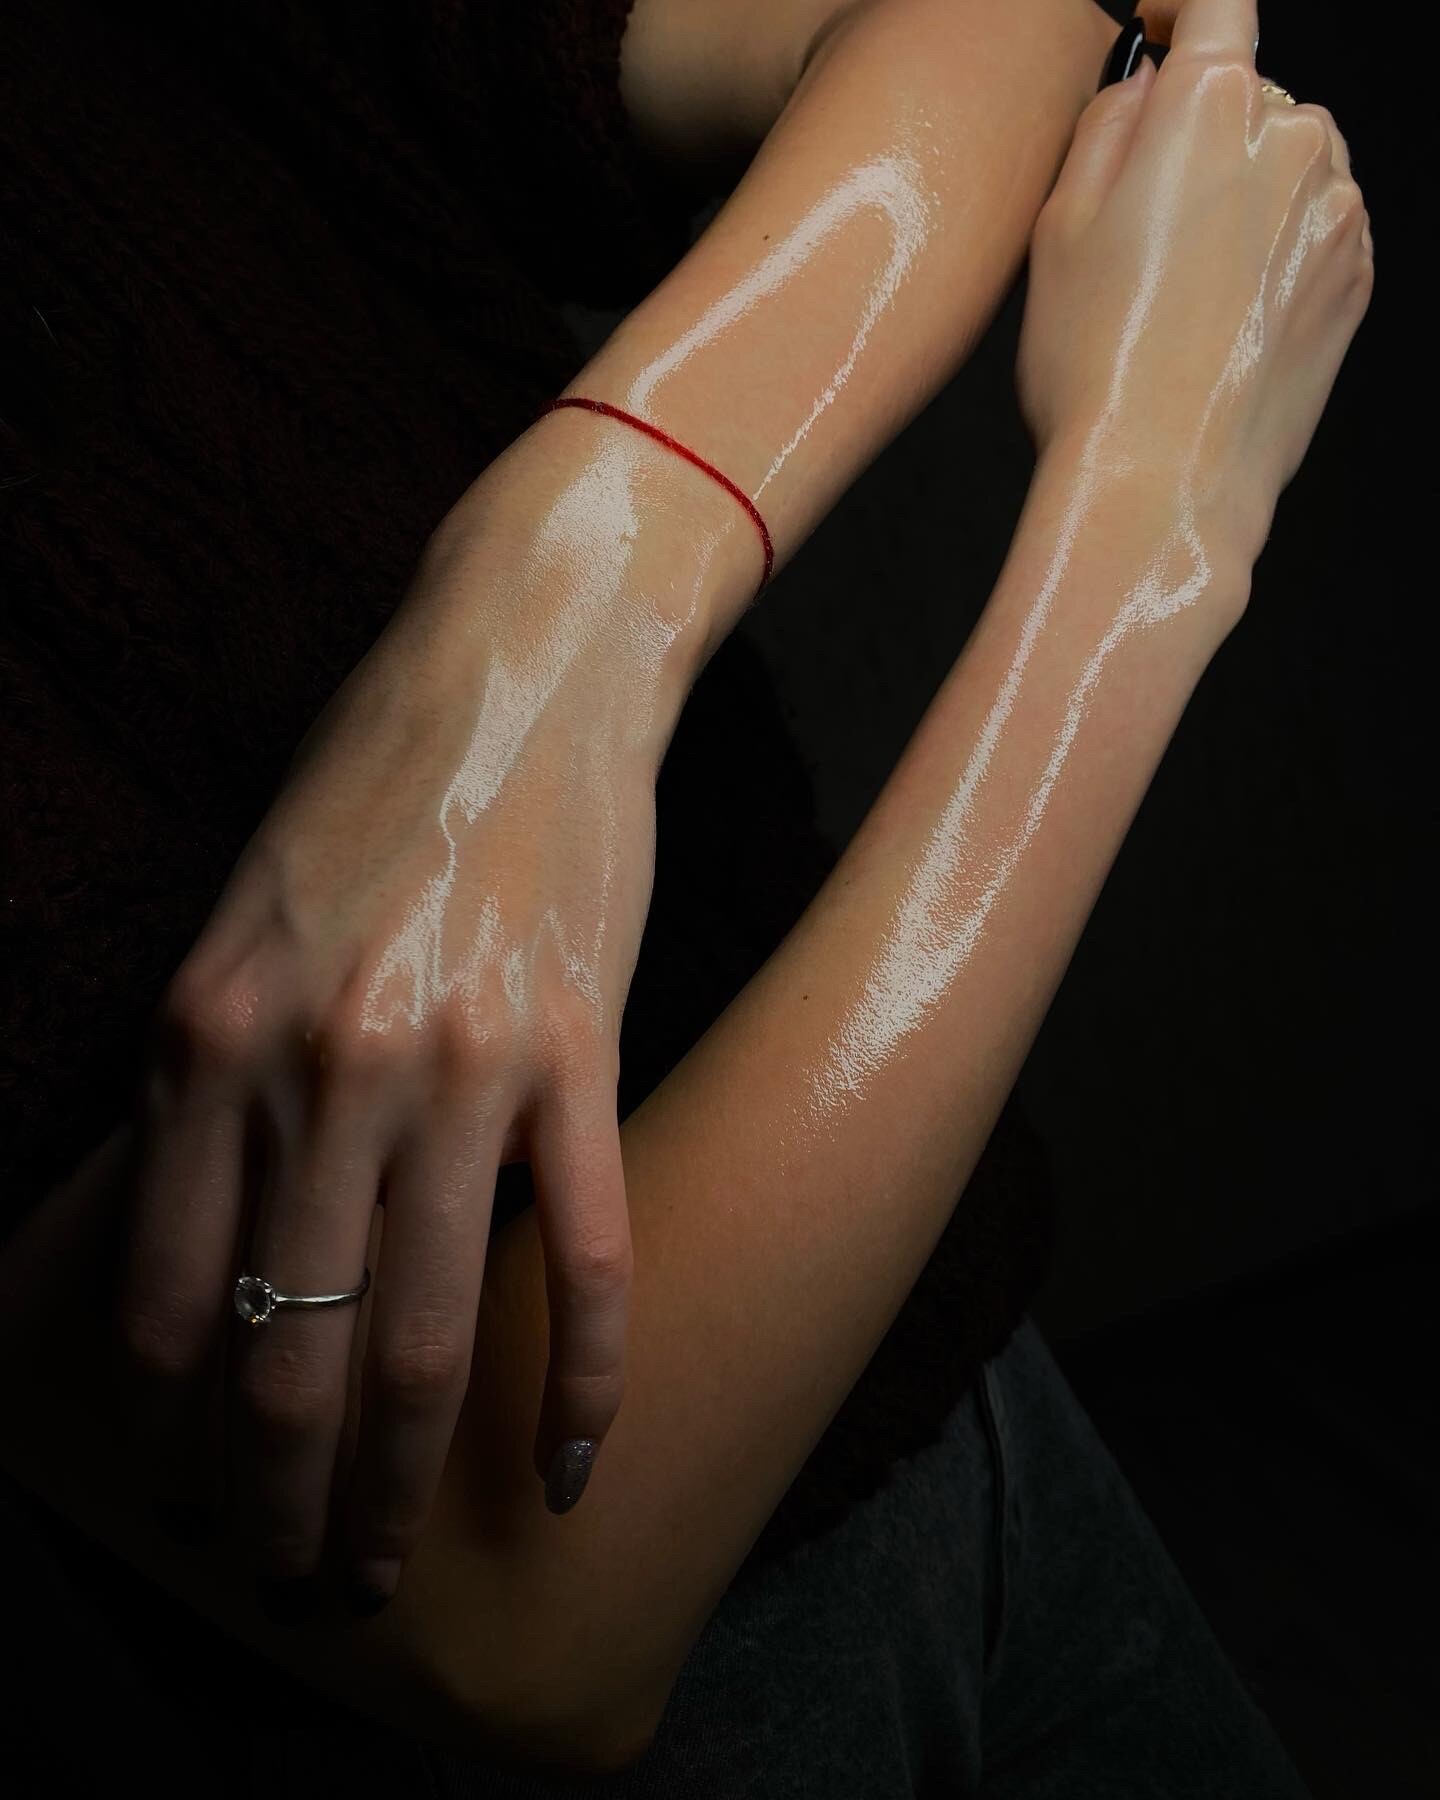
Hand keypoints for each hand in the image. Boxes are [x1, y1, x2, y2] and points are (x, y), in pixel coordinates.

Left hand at [115, 440, 716, 1611]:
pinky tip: (578, 1469)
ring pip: (432, 1331)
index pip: (167, 1298)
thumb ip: (210, 1078)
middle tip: (296, 1585)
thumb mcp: (237, 919)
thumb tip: (208, 1251)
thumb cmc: (369, 791)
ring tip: (396, 1565)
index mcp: (210, 1031)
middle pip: (294, 1351)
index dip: (170, 1432)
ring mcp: (462, 1063)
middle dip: (285, 1503)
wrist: (515, 667)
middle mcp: (323, 1061)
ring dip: (411, 1482)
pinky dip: (586, 1381)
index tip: (186, 1503)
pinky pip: (586, 1253)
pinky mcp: (581, 1052)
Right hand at [1018, 0, 1371, 566]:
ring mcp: (1337, 212)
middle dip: (1202, 136)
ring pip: (1291, 164)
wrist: (1164, 484)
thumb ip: (1108, 126)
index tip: (1161, 23)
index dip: (1182, 5)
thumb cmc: (1094, 365)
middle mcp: (1295, 141)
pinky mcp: (1355, 279)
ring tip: (1181, 284)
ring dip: (1246, 194)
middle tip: (1139, 221)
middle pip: (1252, 98)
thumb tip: (1147, 88)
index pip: (1218, 4)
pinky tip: (1221, 315)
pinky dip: (1275, 249)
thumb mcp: (1055, 227)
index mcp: (1212, 108)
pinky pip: (1316, 228)